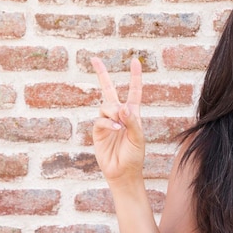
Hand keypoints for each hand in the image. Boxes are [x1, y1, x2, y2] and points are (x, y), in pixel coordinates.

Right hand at [91, 57, 144, 185]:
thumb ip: (132, 121)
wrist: (123, 173)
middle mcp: (118, 115)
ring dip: (113, 111)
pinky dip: (108, 123)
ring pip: (106, 105)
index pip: (134, 91)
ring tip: (120, 124)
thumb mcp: (138, 137)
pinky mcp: (97, 131)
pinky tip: (116, 128)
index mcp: (133, 114)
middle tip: (94, 59)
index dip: (135, 76)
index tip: (134, 61)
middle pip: (109, 90)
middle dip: (102, 74)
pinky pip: (100, 120)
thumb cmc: (134, 156)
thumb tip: (122, 106)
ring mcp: (107, 122)